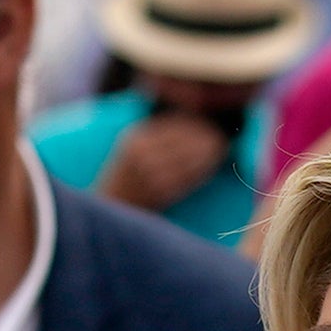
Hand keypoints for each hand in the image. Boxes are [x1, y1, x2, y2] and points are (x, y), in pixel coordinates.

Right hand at [94, 105, 237, 214]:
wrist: (109, 206)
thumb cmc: (125, 176)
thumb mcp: (132, 147)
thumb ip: (156, 134)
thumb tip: (193, 123)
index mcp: (135, 138)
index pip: (174, 125)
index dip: (195, 125)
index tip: (210, 125)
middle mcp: (141, 154)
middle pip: (184, 141)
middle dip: (206, 138)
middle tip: (221, 138)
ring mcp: (149, 175)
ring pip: (189, 159)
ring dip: (208, 155)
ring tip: (220, 150)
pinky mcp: (159, 193)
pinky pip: (187, 178)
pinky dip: (202, 171)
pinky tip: (211, 167)